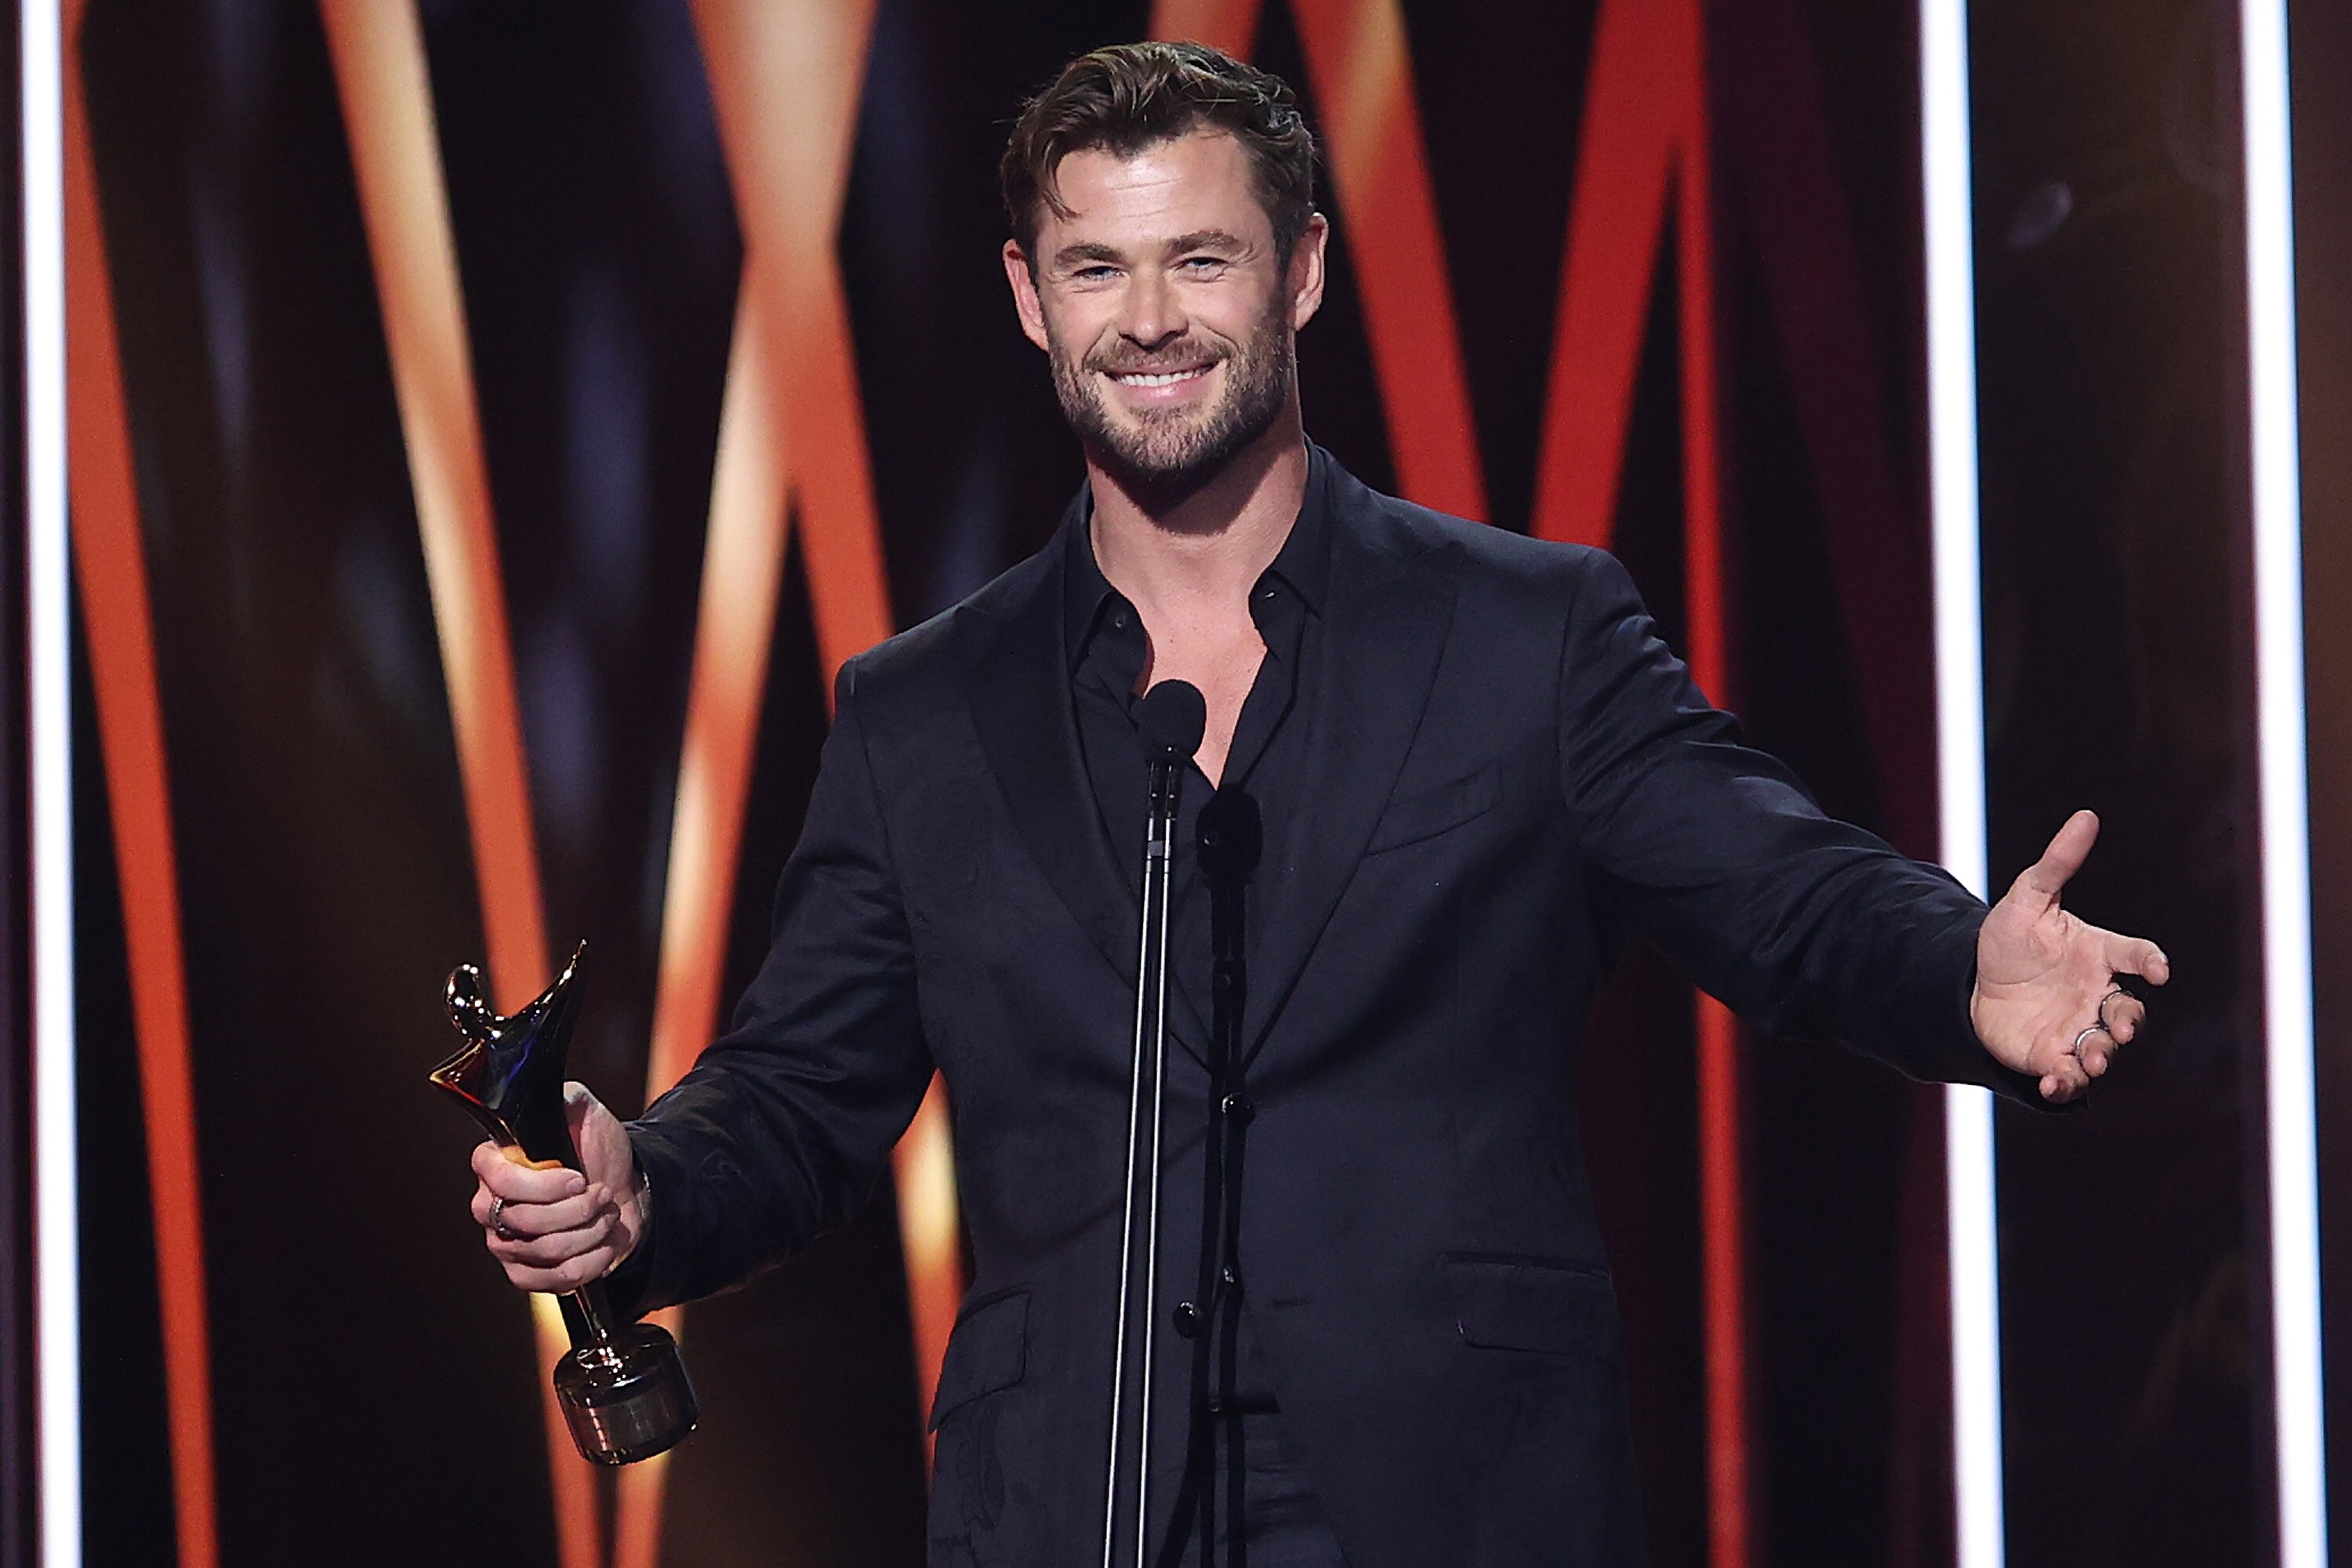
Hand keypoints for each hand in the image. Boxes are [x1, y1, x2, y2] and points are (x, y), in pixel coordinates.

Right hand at [468, 1082, 646, 1292]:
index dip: (544, 1185)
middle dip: (579, 1208)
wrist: (622, 1188)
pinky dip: (591, 1262)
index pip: (501, 1181)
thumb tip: (545, 1098)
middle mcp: (490, 1205)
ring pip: (546, 1250)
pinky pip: (555, 1280)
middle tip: (601, 1192)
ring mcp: (504, 1243)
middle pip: (526, 1221)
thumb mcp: (583, 1110)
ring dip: (590, 1231)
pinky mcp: (525, 1274)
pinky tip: (602, 1244)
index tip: (579, 1177)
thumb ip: (562, 1100)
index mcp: (493, 1163)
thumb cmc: (596, 1148)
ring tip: (606, 1213)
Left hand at [1971, 809, 2169, 1102]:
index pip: (2136, 955)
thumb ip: (2057, 863)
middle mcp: (2098, 995)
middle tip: (2118, 1026)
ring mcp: (2079, 1028)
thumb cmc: (2010, 939)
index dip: (2150, 961)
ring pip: (2105, 1047)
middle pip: (2129, 1011)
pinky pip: (2070, 1076)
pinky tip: (2055, 1083)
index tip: (2159, 968)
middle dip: (2128, 1021)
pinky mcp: (2054, 1057)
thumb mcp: (2027, 897)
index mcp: (2099, 954)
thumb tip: (2086, 815)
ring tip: (2092, 1060)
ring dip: (2103, 1056)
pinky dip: (2067, 1083)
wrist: (1972, 984)